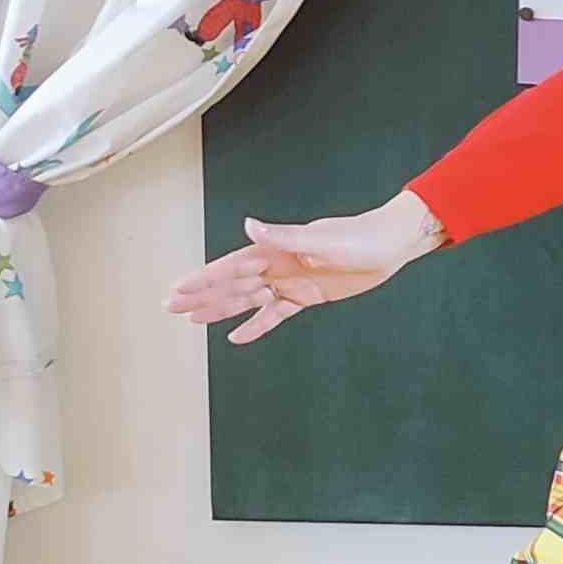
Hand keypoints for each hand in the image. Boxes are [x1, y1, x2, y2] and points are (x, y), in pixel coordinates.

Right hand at [166, 190, 441, 344]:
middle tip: (170, 307)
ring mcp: (291, 281)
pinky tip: (236, 336)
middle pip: (233, 284)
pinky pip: (275, 314)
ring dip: (220, 309)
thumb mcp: (324, 239)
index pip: (232, 266)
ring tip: (192, 319)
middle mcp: (278, 265)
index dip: (204, 278)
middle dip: (202, 295)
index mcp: (277, 249)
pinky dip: (256, 325)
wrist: (392, 246)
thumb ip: (285, 238)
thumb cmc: (361, 238)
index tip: (178, 288)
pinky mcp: (307, 296)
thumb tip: (250, 227)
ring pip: (248, 300)